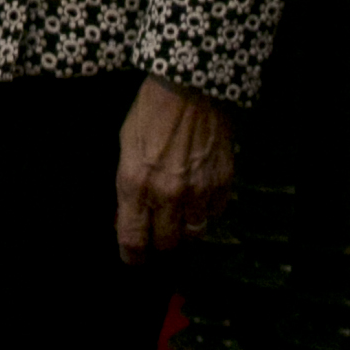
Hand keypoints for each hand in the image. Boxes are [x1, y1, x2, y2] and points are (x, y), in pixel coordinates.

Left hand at [116, 74, 232, 260]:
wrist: (190, 89)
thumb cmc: (150, 113)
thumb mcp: (126, 147)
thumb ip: (129, 185)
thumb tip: (130, 215)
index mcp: (135, 184)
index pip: (133, 239)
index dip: (132, 255)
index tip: (133, 259)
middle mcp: (167, 195)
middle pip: (166, 244)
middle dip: (159, 244)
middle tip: (156, 236)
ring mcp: (198, 192)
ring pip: (194, 234)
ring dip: (185, 230)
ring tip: (178, 218)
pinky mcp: (223, 185)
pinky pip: (215, 215)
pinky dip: (206, 213)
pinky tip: (198, 199)